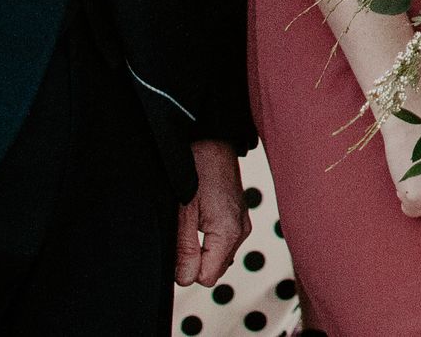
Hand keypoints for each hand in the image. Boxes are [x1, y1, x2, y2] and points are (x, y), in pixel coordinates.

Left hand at [174, 140, 247, 286]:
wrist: (212, 141)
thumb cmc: (197, 169)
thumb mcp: (183, 214)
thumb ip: (185, 250)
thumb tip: (185, 279)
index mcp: (229, 232)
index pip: (207, 278)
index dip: (187, 268)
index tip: (178, 247)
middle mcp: (241, 231)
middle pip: (213, 269)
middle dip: (194, 259)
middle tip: (182, 231)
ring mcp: (242, 224)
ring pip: (217, 257)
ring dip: (201, 248)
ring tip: (192, 221)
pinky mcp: (239, 217)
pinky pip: (222, 242)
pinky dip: (209, 238)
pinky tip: (201, 217)